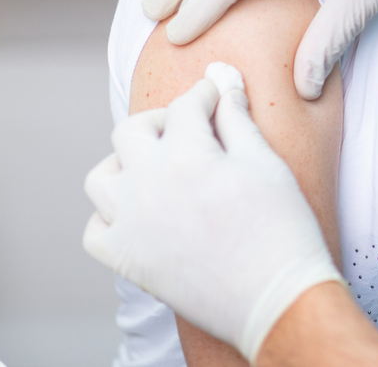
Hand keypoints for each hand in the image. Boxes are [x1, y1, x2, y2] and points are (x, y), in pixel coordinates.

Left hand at [83, 63, 344, 364]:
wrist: (276, 295)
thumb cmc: (282, 229)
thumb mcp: (267, 163)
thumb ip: (237, 119)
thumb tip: (224, 82)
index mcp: (187, 157)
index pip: (185, 106)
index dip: (206, 94)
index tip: (218, 95)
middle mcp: (148, 186)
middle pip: (131, 131)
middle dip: (161, 120)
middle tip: (189, 128)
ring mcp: (131, 225)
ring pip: (101, 177)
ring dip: (126, 162)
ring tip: (158, 166)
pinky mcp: (127, 260)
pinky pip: (96, 228)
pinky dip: (112, 214)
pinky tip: (143, 210)